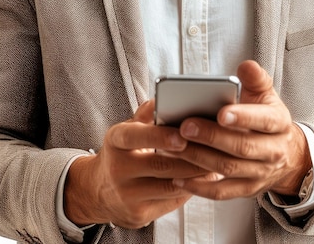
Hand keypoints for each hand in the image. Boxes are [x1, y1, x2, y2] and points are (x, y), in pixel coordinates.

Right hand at [63, 100, 208, 228]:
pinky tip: (203, 179)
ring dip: (195, 174)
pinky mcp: (139, 215)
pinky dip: (190, 189)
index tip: (182, 135)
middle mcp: (117, 169)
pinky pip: (171, 202)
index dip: (159, 137)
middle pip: (159, 164)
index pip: (135, 136)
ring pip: (170, 185)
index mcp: (115, 141)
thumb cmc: (121, 154)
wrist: (99, 191)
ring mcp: (127, 195)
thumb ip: (146, 114)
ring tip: (214, 162)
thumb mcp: (127, 130)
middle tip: (212, 148)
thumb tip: (164, 98)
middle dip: (190, 157)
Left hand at [171, 60, 311, 199]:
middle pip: (242, 147)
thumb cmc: (265, 116)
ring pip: (228, 169)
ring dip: (199, 158)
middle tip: (185, 126)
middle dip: (212, 137)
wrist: (286, 154)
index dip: (243, 118)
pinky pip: (222, 193)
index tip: (220, 112)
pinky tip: (178, 177)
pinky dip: (199, 187)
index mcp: (278, 123)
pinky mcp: (246, 189)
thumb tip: (246, 66)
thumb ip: (255, 78)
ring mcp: (260, 173)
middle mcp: (273, 151)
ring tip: (175, 145)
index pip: (264, 120)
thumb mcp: (266, 94)